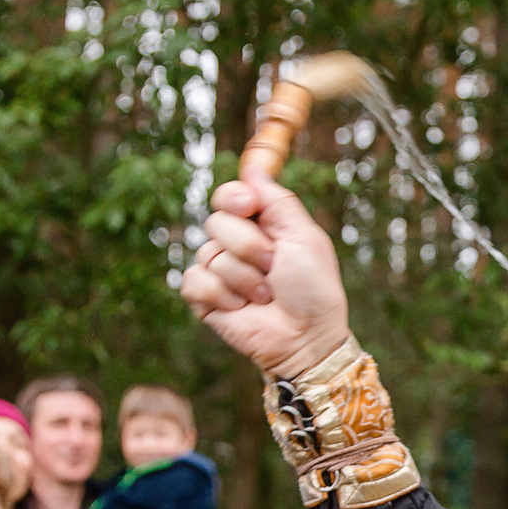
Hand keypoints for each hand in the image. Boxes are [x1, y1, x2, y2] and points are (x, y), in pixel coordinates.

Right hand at [180, 173, 351, 376]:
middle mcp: (237, 244)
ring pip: (208, 255)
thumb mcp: (304, 237)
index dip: (233, 198)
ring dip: (242, 278)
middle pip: (216, 222)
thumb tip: (252, 171)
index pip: (229, 196)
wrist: (306, 337)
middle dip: (248, 246)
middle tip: (272, 267)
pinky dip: (220, 296)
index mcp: (261, 225)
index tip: (249, 206)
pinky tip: (241, 308)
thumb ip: (278, 201)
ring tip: (265, 296)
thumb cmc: (313, 289)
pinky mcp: (206, 299)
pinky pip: (194, 281)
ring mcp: (220, 272)